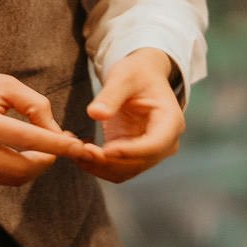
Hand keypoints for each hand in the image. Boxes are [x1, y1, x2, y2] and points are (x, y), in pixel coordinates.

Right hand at [0, 66, 90, 186]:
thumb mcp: (2, 83)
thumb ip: (34, 105)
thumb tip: (56, 133)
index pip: (27, 140)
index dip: (58, 145)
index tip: (80, 147)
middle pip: (22, 169)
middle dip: (48, 160)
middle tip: (62, 145)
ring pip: (12, 178)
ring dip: (34, 166)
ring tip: (45, 146)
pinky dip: (16, 169)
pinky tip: (22, 151)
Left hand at [78, 49, 184, 183]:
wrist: (141, 79)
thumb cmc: (136, 74)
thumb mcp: (124, 77)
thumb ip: (110, 95)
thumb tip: (95, 114)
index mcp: (170, 121)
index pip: (154, 145)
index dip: (129, 151)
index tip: (104, 150)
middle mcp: (166, 143)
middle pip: (139, 162)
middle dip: (109, 160)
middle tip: (80, 150)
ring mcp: (151, 153)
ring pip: (126, 171)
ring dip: (100, 167)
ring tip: (75, 151)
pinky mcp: (135, 157)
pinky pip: (117, 170)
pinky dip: (98, 166)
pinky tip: (81, 152)